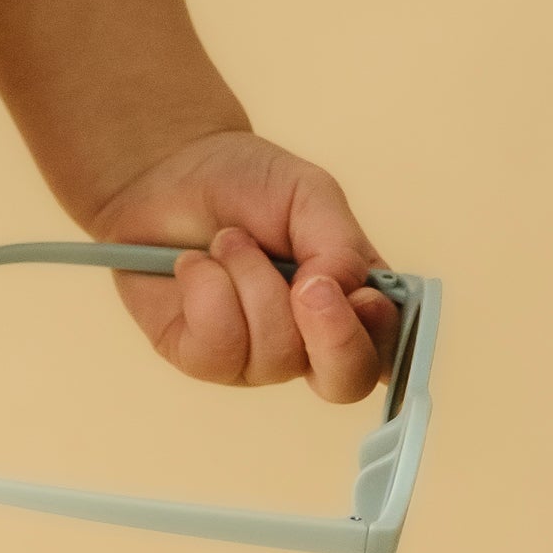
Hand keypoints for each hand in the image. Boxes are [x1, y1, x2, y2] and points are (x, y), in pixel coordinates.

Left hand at [88, 130, 399, 401]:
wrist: (165, 170)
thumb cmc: (245, 183)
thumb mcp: (309, 194)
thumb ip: (339, 245)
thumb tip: (341, 292)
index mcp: (350, 302)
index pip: (388, 350)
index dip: (381, 335)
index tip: (362, 294)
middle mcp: (307, 340)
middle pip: (344, 382)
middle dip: (331, 338)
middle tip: (305, 285)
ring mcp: (252, 355)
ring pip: (275, 356)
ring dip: (251, 281)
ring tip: (230, 240)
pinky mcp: (198, 357)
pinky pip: (217, 351)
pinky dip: (207, 292)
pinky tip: (194, 264)